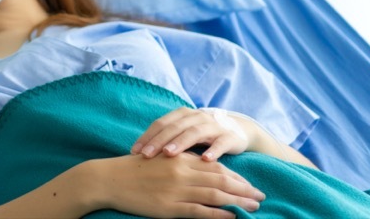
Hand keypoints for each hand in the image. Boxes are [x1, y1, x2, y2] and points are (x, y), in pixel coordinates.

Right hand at [92, 153, 264, 218]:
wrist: (108, 179)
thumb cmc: (132, 168)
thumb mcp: (159, 157)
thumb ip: (180, 160)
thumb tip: (202, 167)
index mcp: (179, 158)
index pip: (215, 166)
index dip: (236, 175)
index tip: (249, 183)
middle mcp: (181, 172)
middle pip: (221, 180)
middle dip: (244, 188)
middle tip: (261, 196)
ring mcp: (176, 190)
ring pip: (215, 195)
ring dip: (238, 201)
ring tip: (254, 207)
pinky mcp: (169, 207)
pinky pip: (199, 211)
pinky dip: (218, 214)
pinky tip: (231, 216)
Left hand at [133, 107, 250, 162]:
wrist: (236, 131)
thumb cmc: (202, 136)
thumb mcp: (184, 134)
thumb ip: (166, 140)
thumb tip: (139, 153)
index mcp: (182, 114)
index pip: (161, 123)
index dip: (147, 136)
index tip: (135, 151)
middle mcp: (196, 117)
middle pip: (174, 127)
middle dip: (159, 141)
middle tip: (146, 155)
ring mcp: (213, 126)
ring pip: (194, 132)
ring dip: (181, 143)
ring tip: (169, 154)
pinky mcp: (229, 137)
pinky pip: (221, 143)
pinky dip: (213, 150)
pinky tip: (205, 160)